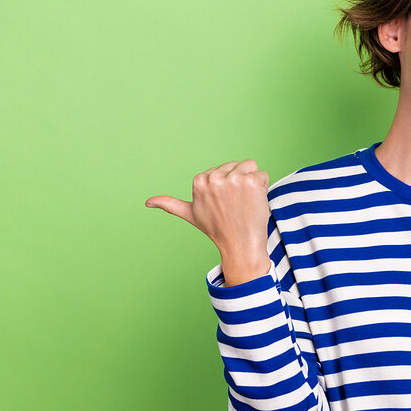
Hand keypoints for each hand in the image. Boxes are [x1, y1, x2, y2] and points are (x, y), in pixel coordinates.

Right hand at [145, 159, 271, 285]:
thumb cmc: (217, 229)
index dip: (229, 185)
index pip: (224, 168)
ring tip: (245, 203)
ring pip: (250, 166)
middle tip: (236, 205)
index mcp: (199, 181)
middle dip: (241, 182)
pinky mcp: (250, 181)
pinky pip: (263, 174)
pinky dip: (263, 187)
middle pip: (238, 165)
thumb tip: (147, 203)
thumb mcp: (190, 214)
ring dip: (253, 183)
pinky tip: (255, 202)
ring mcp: (233, 179)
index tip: (224, 203)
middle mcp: (214, 177)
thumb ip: (170, 204)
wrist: (239, 244)